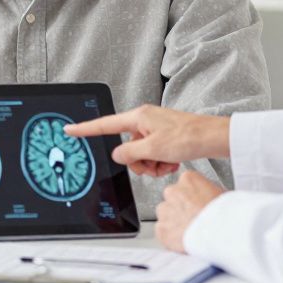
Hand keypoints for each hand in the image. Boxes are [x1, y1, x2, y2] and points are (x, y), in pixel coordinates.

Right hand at [64, 104, 229, 176]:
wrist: (212, 137)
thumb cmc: (188, 137)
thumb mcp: (153, 149)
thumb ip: (130, 153)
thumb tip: (118, 155)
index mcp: (138, 117)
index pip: (105, 125)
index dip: (85, 129)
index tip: (70, 129)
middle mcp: (144, 121)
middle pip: (126, 147)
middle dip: (138, 161)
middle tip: (153, 165)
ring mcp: (154, 129)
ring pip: (141, 154)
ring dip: (152, 164)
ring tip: (167, 164)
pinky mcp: (164, 137)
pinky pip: (153, 154)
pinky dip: (161, 162)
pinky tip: (172, 162)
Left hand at [155, 170, 223, 252]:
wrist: (221, 232)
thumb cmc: (225, 214)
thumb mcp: (222, 193)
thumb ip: (206, 192)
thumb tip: (206, 197)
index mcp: (188, 179)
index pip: (184, 184)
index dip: (191, 197)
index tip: (196, 204)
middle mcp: (172, 191)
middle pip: (172, 199)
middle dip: (180, 208)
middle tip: (194, 218)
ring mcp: (164, 210)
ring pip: (165, 215)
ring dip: (174, 221)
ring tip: (190, 230)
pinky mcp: (161, 229)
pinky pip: (163, 232)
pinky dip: (171, 237)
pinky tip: (184, 240)